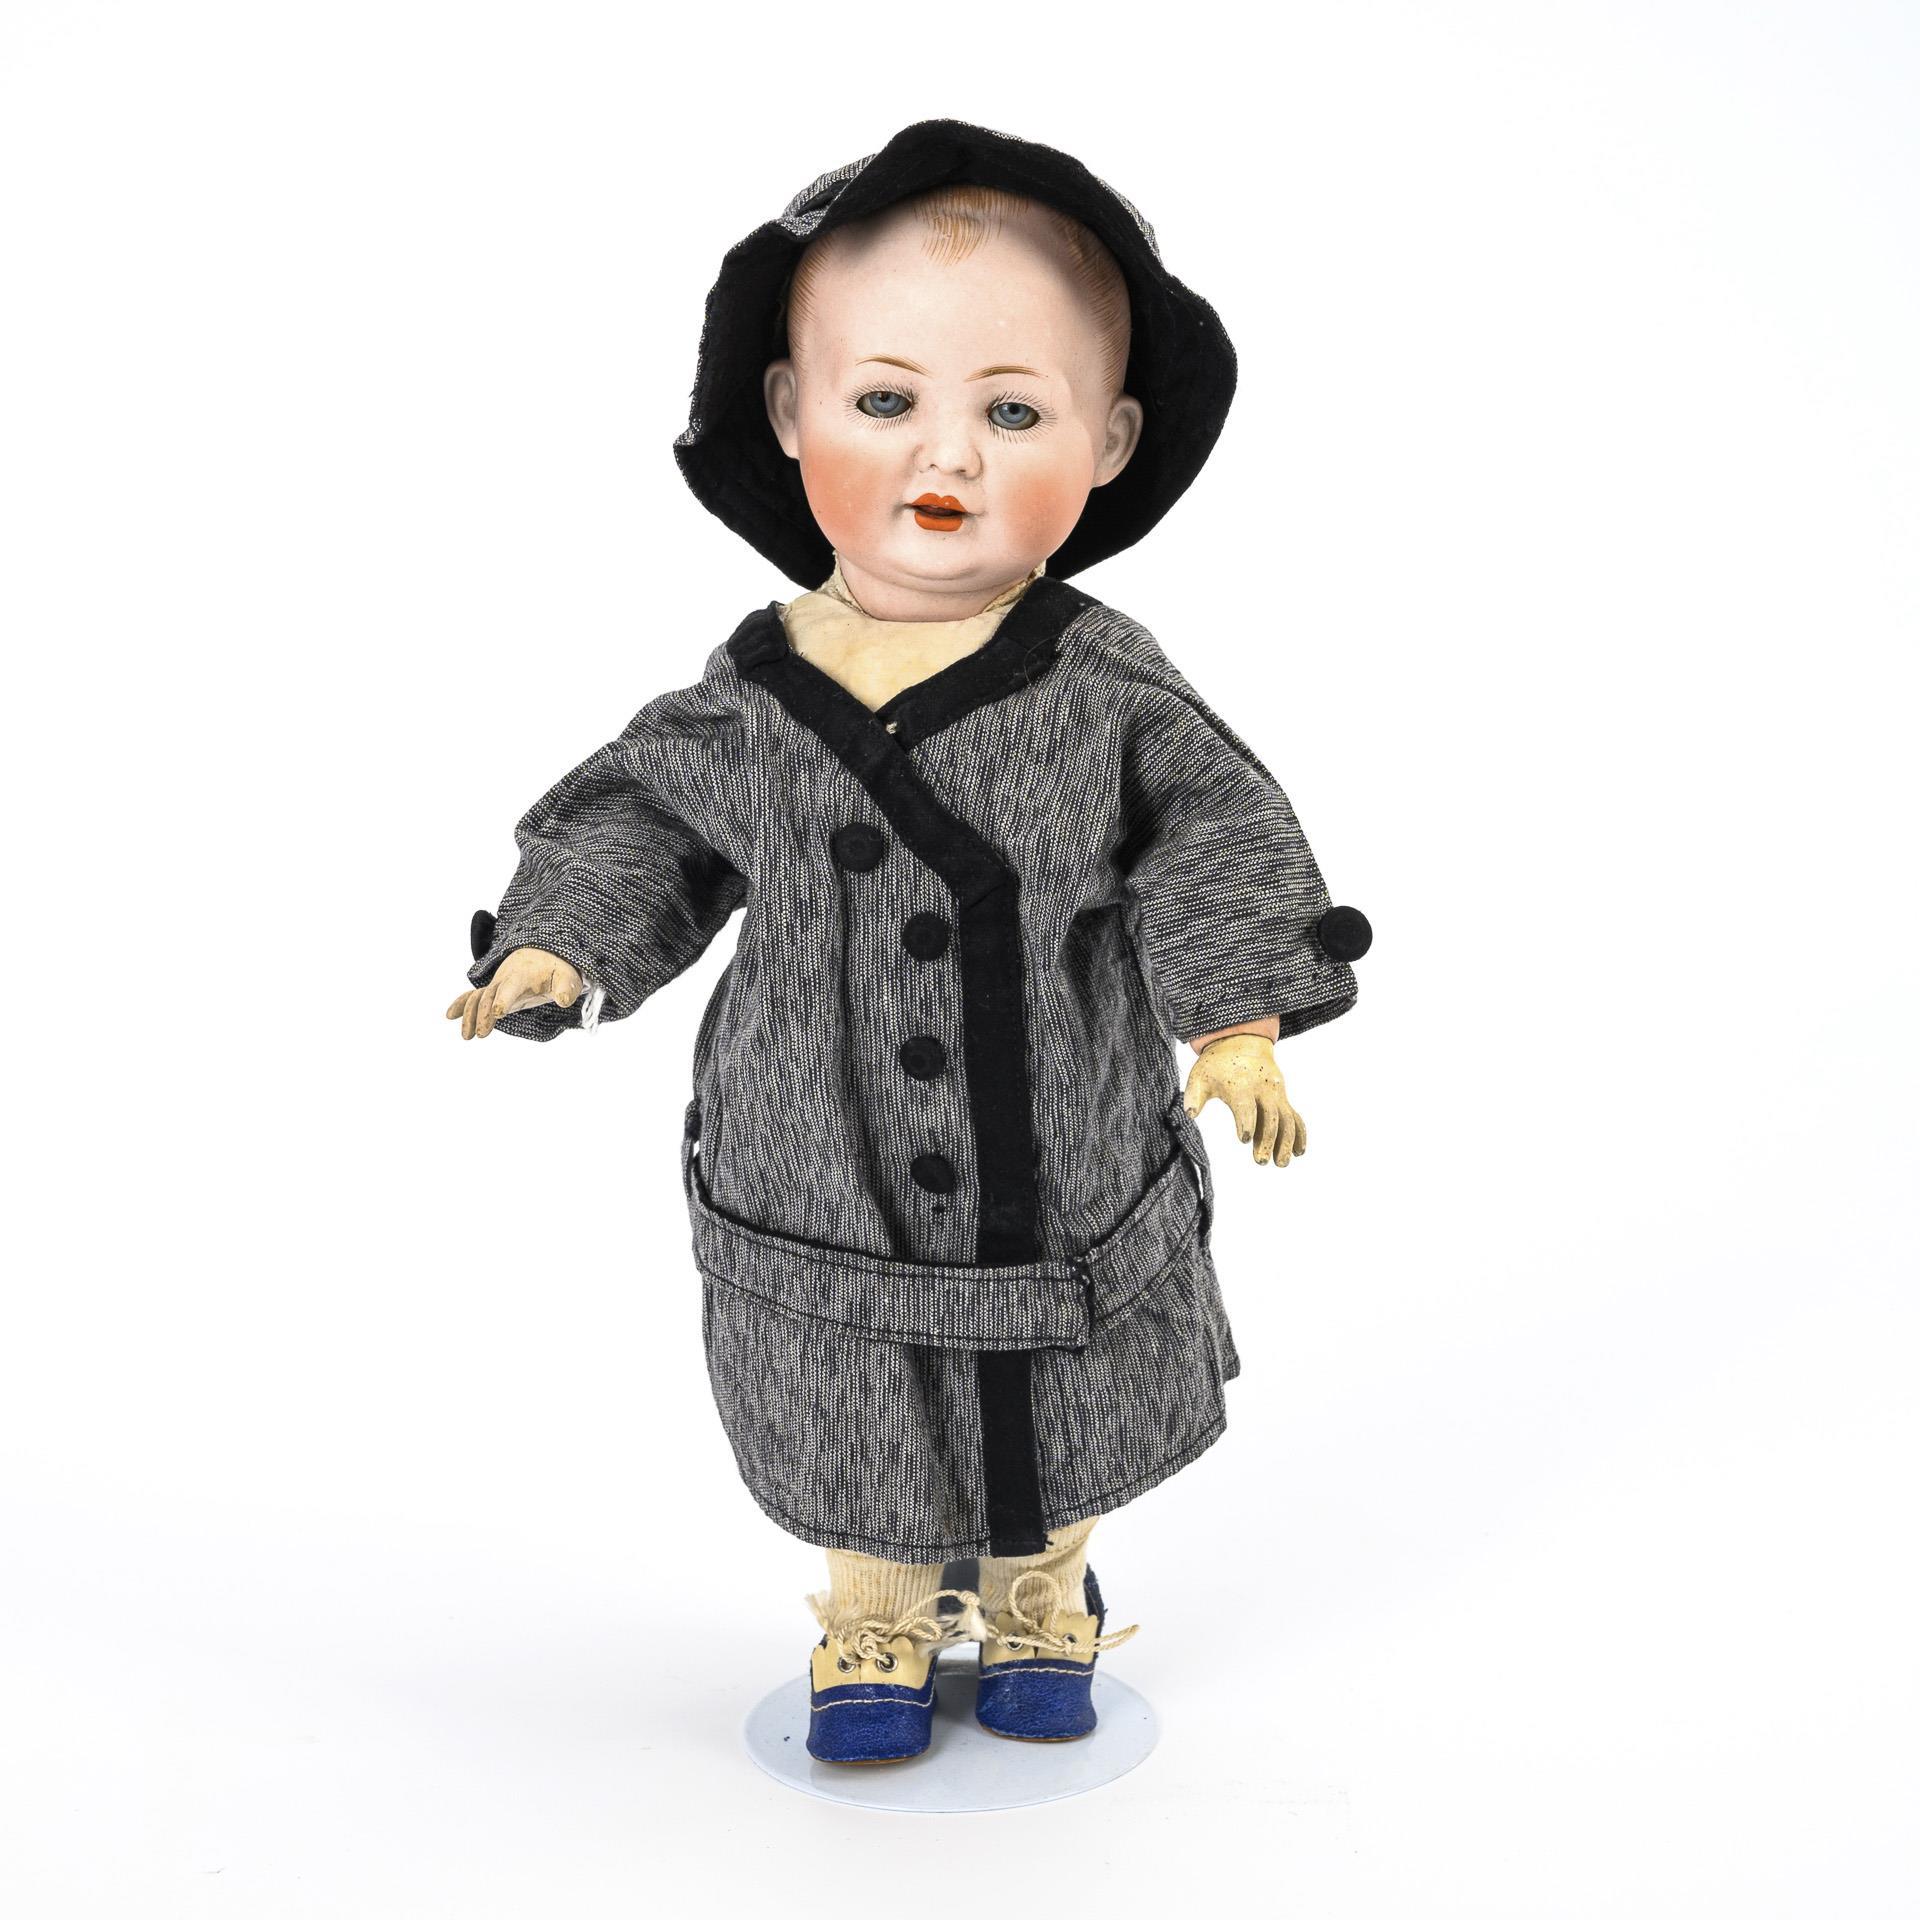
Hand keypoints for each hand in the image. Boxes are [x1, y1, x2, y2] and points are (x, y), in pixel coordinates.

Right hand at [444, 947, 583, 1039]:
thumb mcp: (568, 977)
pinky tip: (449, 1016)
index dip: (503, 999)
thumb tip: (563, 1000)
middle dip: (483, 1014)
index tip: (498, 1013)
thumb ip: (567, 988)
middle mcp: (505, 979)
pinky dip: (460, 1003)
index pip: (510, 987)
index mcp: (523, 975)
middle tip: (482, 1034)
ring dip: (469, 1014)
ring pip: (477, 997)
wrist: (542, 953)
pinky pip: (473, 995)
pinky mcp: (493, 990)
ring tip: (466, 1036)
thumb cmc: (557, 969)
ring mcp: (497, 984)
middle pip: (489, 995)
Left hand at [1182, 1033, 1305, 1166]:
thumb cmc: (1216, 1065)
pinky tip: (1298, 1152)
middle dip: (1267, 1139)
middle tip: (1259, 1161)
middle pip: (1269, 1116)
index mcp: (1240, 1084)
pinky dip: (1300, 1134)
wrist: (1241, 1044)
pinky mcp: (1283, 1099)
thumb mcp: (1200, 1076)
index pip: (1245, 1105)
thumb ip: (1194, 1095)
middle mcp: (1262, 1089)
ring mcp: (1276, 1094)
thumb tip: (1190, 1114)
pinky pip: (1295, 1117)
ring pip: (1287, 1119)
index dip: (1246, 1122)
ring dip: (1286, 1142)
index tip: (1245, 1139)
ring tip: (1281, 1163)